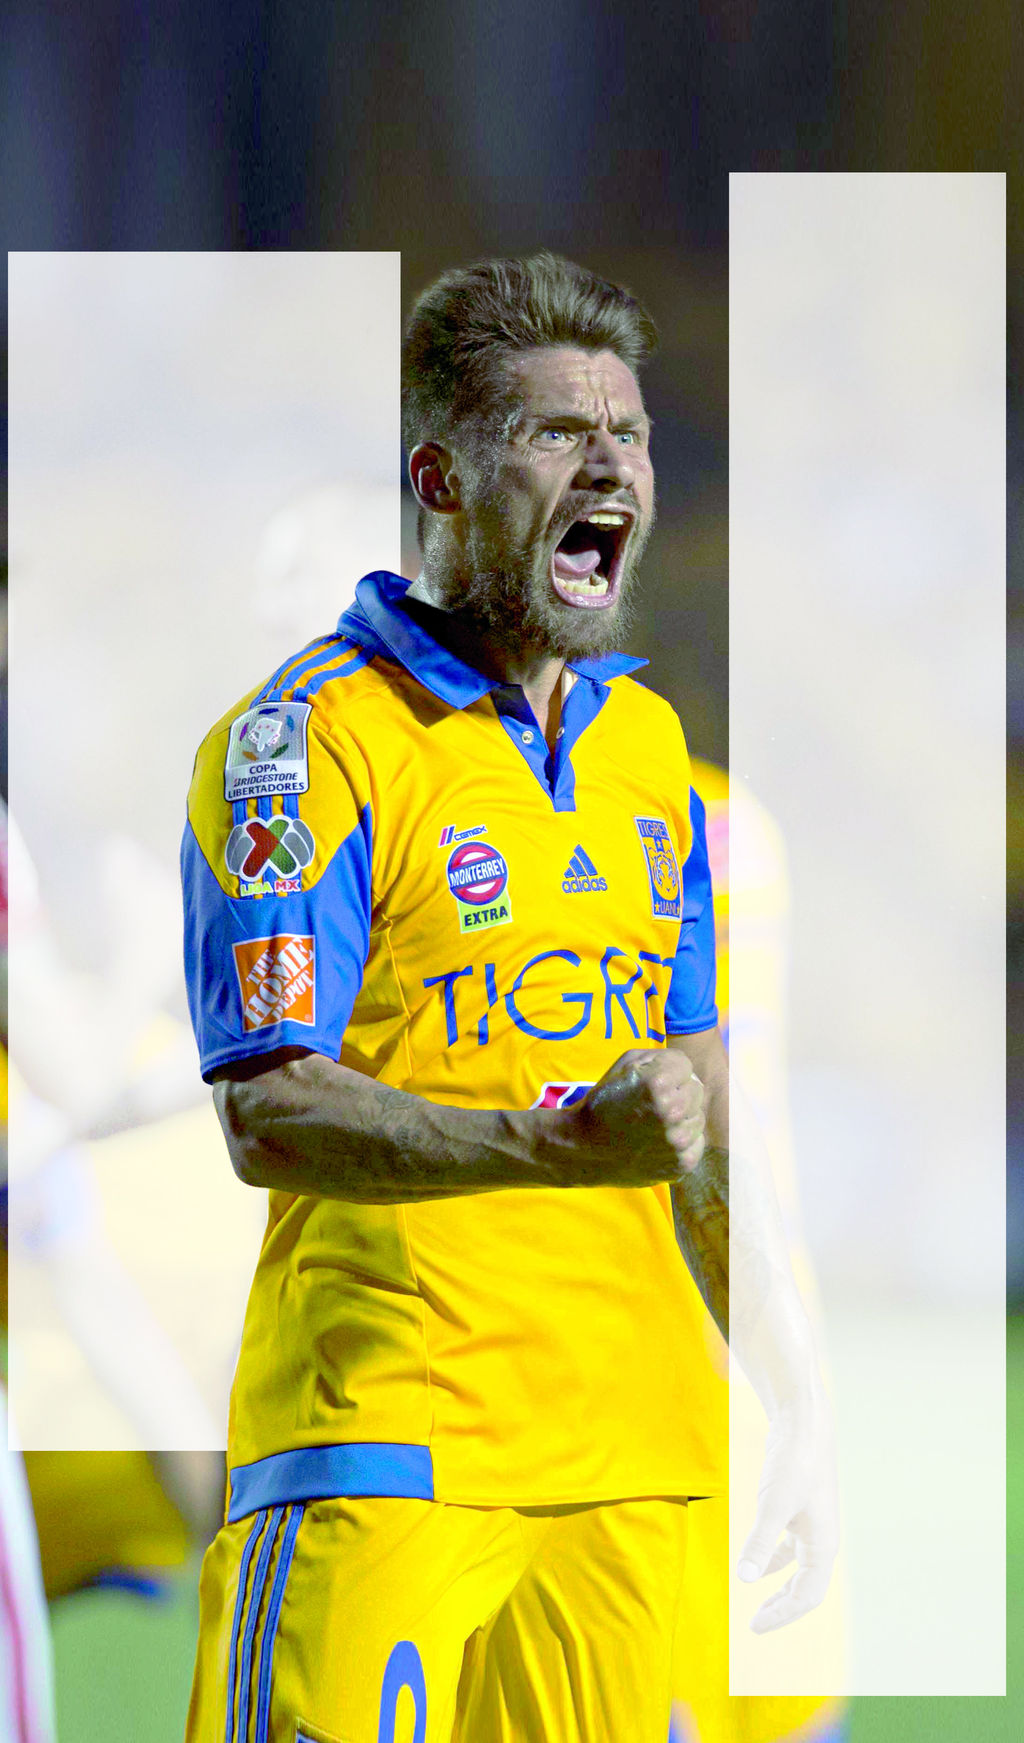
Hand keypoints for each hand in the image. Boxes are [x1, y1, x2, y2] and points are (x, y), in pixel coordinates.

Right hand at [552, 1047, 705, 1186]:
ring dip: (682, 1117)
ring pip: (698, 1117)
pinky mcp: (682, 1163)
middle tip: (653, 1104)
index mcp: (657, 1083)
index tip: (650, 1083)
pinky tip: (661, 1141)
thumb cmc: (605, 1102)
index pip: (685, 1065)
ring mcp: (679, 1141)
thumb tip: (687, 1071)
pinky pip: (697, 1142)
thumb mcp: (625, 1064)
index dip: (666, 1070)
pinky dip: (683, 1141)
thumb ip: (660, 1057)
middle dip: (678, 1092)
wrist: (586, 1147)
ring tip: (656, 1124)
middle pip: (696, 1090)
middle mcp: (672, 1111)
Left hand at [738, 1389, 839, 1631]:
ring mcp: (812, 1525)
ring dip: (780, 1588)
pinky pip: (790, 1548)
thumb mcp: (773, 1505)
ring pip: (798, 1570)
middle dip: (782, 1608)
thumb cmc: (794, 1462)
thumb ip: (759, 1542)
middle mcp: (821, 1539)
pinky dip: (775, 1561)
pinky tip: (759, 1567)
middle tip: (755, 1625)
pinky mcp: (799, 1510)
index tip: (755, 1627)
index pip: (807, 1597)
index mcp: (823, 1545)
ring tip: (759, 1605)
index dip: (783, 1615)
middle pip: (806, 1589)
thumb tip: (746, 1579)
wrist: (804, 1423)